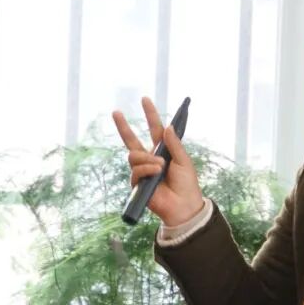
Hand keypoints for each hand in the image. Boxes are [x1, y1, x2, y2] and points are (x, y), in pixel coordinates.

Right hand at [112, 97, 204, 226]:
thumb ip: (174, 144)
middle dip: (123, 126)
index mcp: (162, 151)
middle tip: (116, 112)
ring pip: (134, 155)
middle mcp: (149, 159)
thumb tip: (167, 126)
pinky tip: (156, 173)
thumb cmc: (187, 184)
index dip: (150, 115)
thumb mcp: (184, 160)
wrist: (184, 205)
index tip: (144, 99)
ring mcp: (142, 170)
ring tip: (161, 167)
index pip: (154, 129)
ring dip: (148, 159)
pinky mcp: (137, 183)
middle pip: (131, 140)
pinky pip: (136, 170)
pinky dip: (147, 169)